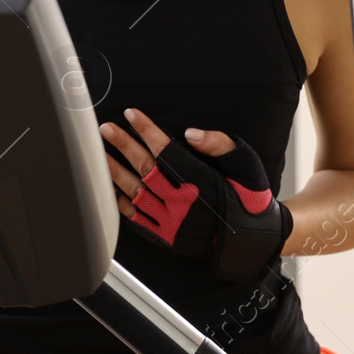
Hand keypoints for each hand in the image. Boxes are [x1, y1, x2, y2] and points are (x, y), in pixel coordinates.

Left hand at [100, 108, 290, 282]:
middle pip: (145, 167)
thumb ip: (218, 145)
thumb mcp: (245, 164)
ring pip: (135, 191)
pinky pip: (137, 218)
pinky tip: (110, 187)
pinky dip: (121, 202)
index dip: (146, 130)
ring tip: (100, 154)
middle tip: (107, 129)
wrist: (253, 239)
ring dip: (115, 170)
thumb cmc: (249, 196)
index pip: (165, 149)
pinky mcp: (167, 236)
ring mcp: (172, 221)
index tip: (131, 114)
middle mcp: (183, 201)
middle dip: (123, 145)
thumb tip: (190, 133)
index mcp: (201, 181)